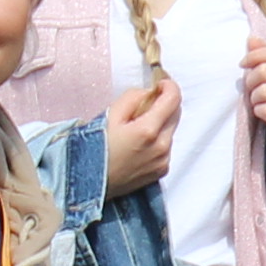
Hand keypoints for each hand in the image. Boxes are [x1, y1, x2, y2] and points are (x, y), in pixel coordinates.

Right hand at [101, 75, 177, 196]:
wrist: (89, 181)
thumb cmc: (96, 146)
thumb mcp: (111, 114)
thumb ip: (134, 97)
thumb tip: (150, 93)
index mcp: (148, 130)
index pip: (174, 99)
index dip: (169, 86)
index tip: (160, 84)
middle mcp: (162, 147)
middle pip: (176, 114)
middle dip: (164, 104)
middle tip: (144, 105)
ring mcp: (163, 160)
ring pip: (171, 130)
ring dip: (161, 123)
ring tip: (137, 128)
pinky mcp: (162, 170)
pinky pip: (167, 146)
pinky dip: (158, 139)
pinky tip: (139, 144)